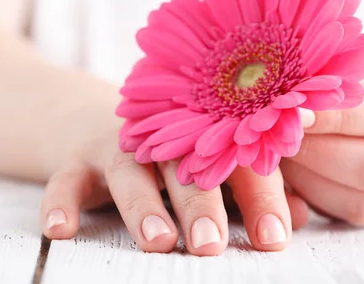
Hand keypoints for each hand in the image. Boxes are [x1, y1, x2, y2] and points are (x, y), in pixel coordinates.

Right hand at [39, 120, 309, 255]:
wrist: (105, 118)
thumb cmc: (177, 152)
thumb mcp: (217, 167)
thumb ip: (256, 189)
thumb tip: (303, 214)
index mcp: (208, 140)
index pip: (242, 166)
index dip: (261, 200)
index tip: (275, 239)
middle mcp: (167, 140)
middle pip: (188, 169)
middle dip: (202, 207)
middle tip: (212, 245)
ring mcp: (121, 147)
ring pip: (133, 172)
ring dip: (143, 206)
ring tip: (158, 241)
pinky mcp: (78, 158)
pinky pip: (67, 178)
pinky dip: (61, 202)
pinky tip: (61, 230)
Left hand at [280, 42, 363, 225]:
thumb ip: (347, 69)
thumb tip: (291, 87)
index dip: (339, 117)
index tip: (293, 109)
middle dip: (316, 151)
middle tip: (275, 133)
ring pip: (363, 200)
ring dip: (310, 179)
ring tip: (279, 151)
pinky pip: (355, 215)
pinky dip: (316, 197)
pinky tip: (295, 172)